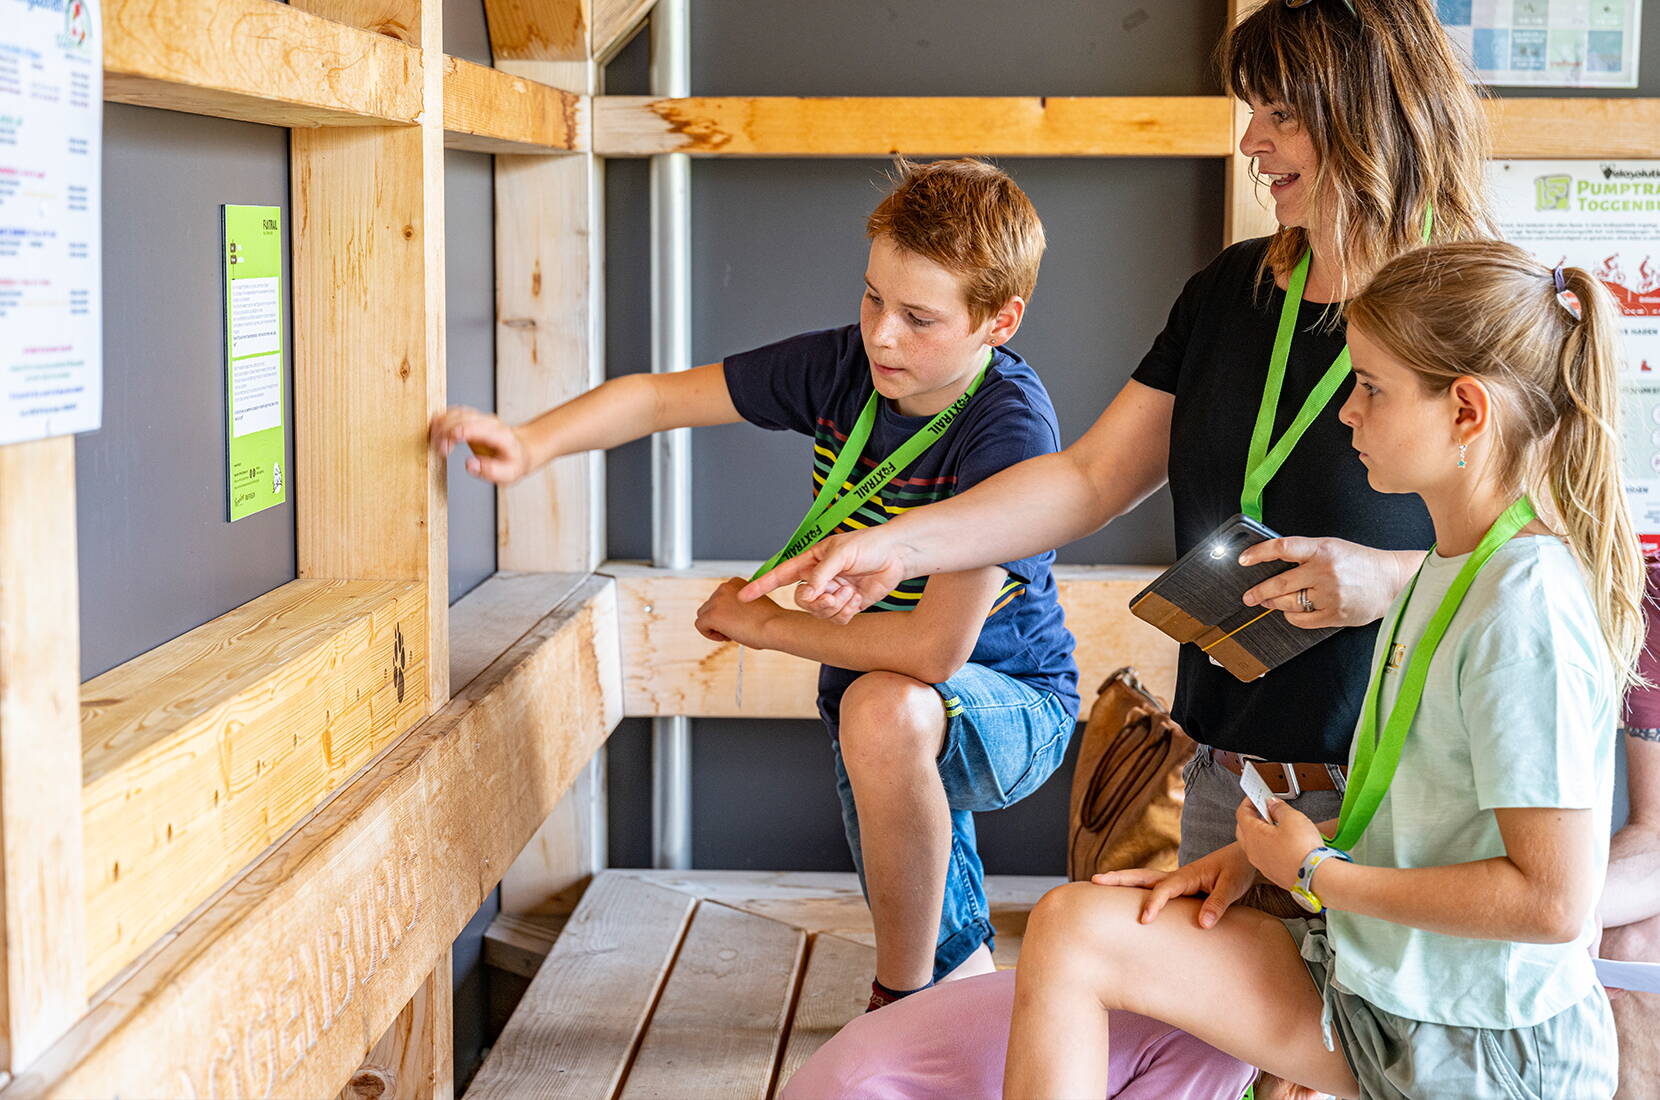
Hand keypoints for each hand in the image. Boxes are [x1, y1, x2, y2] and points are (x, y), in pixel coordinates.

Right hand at [429, 405, 531, 484]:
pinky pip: (453, 413)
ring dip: (441, 426)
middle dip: (446, 432)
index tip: (448, 444)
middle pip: (463, 418)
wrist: (520, 450)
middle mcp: (490, 422)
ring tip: (436, 444)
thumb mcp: (508, 474)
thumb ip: (490, 471)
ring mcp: (480, 417)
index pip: (479, 428)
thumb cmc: (513, 462)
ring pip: (456, 413)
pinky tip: (435, 433)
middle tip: (441, 451)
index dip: (461, 432)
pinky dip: (441, 421)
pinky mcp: (471, 417)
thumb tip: (469, 465)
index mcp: (501, 435)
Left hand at [695, 578, 781, 647]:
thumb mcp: (754, 603)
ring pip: (703, 615)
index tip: (739, 620)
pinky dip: (710, 634)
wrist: (775, 626)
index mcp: (735, 582)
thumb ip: (739, 605)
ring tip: (733, 633)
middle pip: (709, 606)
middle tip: (736, 629)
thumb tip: (730, 617)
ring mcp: (717, 601)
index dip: (727, 612)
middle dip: (720, 619)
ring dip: (715, 626)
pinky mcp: (712, 615)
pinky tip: (726, 637)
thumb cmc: (771, 620)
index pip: (720, 598)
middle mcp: (724, 587)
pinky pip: (700, 626)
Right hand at [739, 528, 912, 623]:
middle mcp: (818, 579)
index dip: (761, 585)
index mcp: (811, 562)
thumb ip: (821, 574)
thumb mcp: (841, 553)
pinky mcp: (848, 605)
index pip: (781, 575)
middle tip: (835, 594)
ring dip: (835, 606)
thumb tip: (806, 594)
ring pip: (819, 613)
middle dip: (817, 602)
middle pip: (801, 601)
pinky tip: (857, 599)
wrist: (896, 555)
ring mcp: (832, 593)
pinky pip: (837, 619)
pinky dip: (846, 612)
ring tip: (850, 592)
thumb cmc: (868, 545)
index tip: (743, 596)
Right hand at [1092, 842, 1260, 928]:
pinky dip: (1134, 889)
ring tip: (1099, 884)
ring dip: (1122, 881)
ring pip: (1143, 879)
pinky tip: (1125, 898)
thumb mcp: (1233, 887)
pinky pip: (1152, 888)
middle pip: (1141, 876)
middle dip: (1118, 879)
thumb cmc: (1238, 869)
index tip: (1143, 920)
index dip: (1153, 904)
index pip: (1164, 889)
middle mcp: (1176, 876)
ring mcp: (1175, 880)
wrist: (1243, 856)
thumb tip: (1202, 924)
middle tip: (1094, 880)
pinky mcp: (1178, 887)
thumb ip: (1218, 904)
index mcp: (1187, 875)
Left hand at [1235, 797, 1325, 891]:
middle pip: (1244, 829)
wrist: (1316, 878)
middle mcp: (1253, 851)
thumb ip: (1279, 808)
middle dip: (1253, 816)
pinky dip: (1270, 846)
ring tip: (1277, 825)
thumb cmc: (1303, 850)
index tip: (1256, 795)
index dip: (1249, 801)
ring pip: (1255, 844)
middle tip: (1265, 808)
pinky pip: (1266, 856)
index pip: (1242, 813)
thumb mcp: (1292, 818)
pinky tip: (1284, 843)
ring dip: (1261, 832)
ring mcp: (1262, 864)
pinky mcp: (1274, 873)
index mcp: (1253, 835)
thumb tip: (1272, 803)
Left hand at [1240, 537, 1415, 629]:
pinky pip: (1301, 620)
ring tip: (1267, 602)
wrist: (1392, 581)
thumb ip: (1305, 554)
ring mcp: (1330, 595)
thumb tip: (1271, 563)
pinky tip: (1291, 612)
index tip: (1243, 560)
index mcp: (1323, 550)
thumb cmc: (1360, 562)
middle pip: (1280, 583)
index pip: (1282, 548)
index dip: (1259, 553)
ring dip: (1273, 604)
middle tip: (1248, 596)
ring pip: (1288, 604)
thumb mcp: (1332, 547)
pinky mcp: (1335, 614)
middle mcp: (1325, 571)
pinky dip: (1292, 617)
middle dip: (1259, 592)